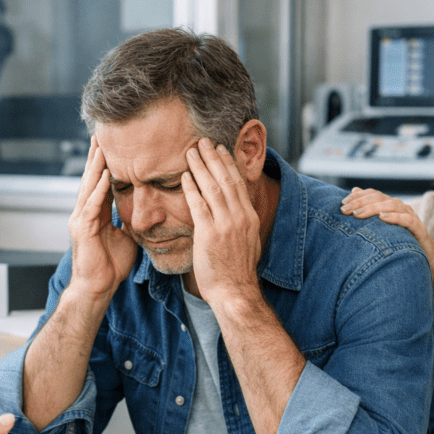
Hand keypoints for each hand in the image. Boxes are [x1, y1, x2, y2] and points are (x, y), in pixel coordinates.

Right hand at [66, 137, 136, 297]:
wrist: (97, 288)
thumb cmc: (110, 267)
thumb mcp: (125, 238)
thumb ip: (129, 223)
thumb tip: (144, 215)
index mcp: (94, 214)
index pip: (100, 184)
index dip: (104, 165)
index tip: (111, 147)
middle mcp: (84, 213)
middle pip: (91, 180)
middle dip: (96, 158)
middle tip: (100, 136)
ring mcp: (80, 220)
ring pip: (89, 187)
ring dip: (96, 167)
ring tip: (101, 147)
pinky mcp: (82, 229)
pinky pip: (92, 205)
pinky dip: (99, 189)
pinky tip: (105, 175)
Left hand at [181, 138, 262, 303]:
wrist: (235, 292)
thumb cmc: (236, 271)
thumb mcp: (246, 241)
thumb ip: (239, 223)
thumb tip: (232, 211)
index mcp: (249, 217)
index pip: (238, 183)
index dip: (228, 164)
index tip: (219, 150)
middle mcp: (240, 217)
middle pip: (225, 179)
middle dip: (213, 158)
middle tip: (203, 141)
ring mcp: (225, 225)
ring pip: (212, 188)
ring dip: (201, 167)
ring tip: (191, 152)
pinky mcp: (209, 234)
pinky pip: (199, 206)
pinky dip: (191, 189)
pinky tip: (184, 177)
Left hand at [340, 187, 433, 295]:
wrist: (425, 257)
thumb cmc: (398, 241)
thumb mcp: (381, 227)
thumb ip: (368, 210)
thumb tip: (354, 190)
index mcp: (390, 205)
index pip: (373, 194)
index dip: (358, 196)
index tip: (342, 203)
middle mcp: (400, 207)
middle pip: (380, 198)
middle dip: (360, 203)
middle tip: (345, 210)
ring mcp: (410, 216)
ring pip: (392, 205)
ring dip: (373, 208)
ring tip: (357, 214)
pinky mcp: (419, 228)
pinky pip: (407, 220)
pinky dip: (395, 217)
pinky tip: (382, 218)